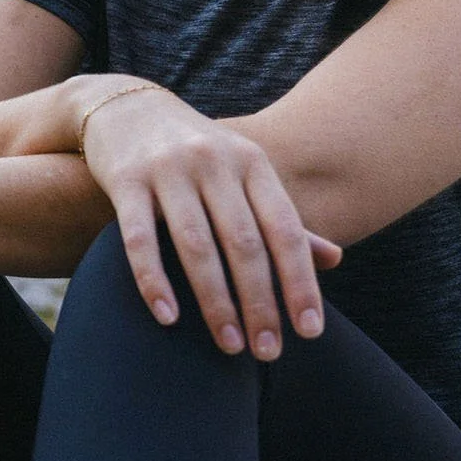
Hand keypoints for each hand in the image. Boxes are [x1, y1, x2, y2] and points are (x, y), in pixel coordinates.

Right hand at [78, 84, 340, 357]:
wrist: (124, 107)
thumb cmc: (195, 153)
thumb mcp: (243, 173)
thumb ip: (281, 217)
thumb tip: (336, 259)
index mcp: (251, 163)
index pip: (285, 230)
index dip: (300, 282)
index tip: (310, 331)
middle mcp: (214, 162)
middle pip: (245, 244)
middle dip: (260, 303)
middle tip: (268, 353)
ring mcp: (168, 169)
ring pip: (196, 246)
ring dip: (216, 302)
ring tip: (230, 346)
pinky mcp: (125, 180)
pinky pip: (140, 239)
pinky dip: (154, 281)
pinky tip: (168, 318)